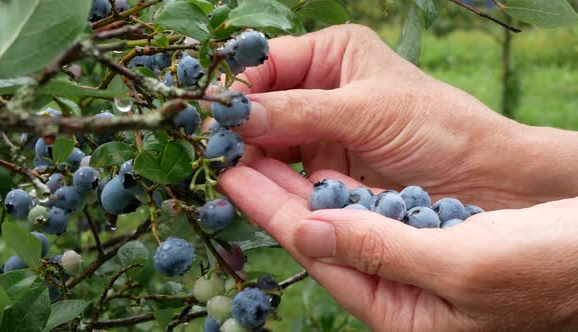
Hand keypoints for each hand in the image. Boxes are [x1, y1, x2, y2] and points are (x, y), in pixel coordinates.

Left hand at [220, 158, 577, 331]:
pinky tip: (319, 164)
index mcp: (399, 311)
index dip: (270, 211)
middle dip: (275, 193)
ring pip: (340, 218)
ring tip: (265, 152)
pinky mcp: (427, 236)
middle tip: (233, 157)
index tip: (231, 179)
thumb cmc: (551, 269)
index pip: (317, 253)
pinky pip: (371, 210)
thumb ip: (383, 250)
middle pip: (319, 235)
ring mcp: (410, 262)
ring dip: (302, 184)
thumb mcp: (465, 265)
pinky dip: (342, 185)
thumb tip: (311, 232)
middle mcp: (397, 289)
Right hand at [230, 24, 577, 209]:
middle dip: (238, 126)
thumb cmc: (435, 128)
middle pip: (262, 105)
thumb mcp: (366, 110)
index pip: (267, 64)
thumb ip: (299, 112)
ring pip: (267, 140)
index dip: (239, 88)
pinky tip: (246, 187)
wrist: (481, 180)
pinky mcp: (323, 170)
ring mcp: (320, 132)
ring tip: (223, 171)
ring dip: (246, 155)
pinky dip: (265, 179)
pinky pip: (283, 172)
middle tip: (213, 150)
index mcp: (333, 55)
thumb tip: (235, 114)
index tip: (215, 115)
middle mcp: (321, 90)